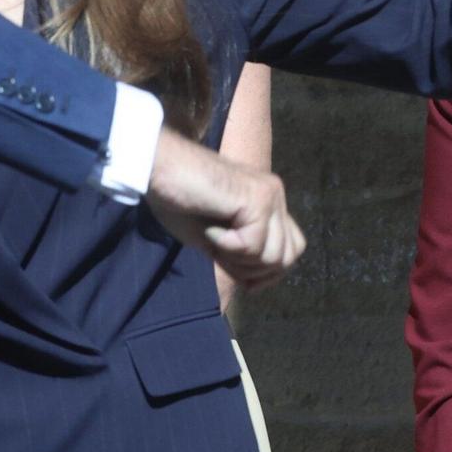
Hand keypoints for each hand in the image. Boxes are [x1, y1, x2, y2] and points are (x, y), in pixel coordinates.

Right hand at [145, 128, 304, 290]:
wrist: (159, 168)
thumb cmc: (178, 200)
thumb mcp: (215, 239)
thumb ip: (240, 254)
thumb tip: (255, 283)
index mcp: (267, 201)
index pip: (291, 248)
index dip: (268, 272)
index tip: (243, 280)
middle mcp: (275, 194)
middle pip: (287, 256)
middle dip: (254, 270)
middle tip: (222, 254)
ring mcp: (269, 194)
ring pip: (273, 256)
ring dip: (238, 259)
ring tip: (214, 238)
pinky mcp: (258, 198)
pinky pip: (253, 246)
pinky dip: (227, 247)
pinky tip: (210, 229)